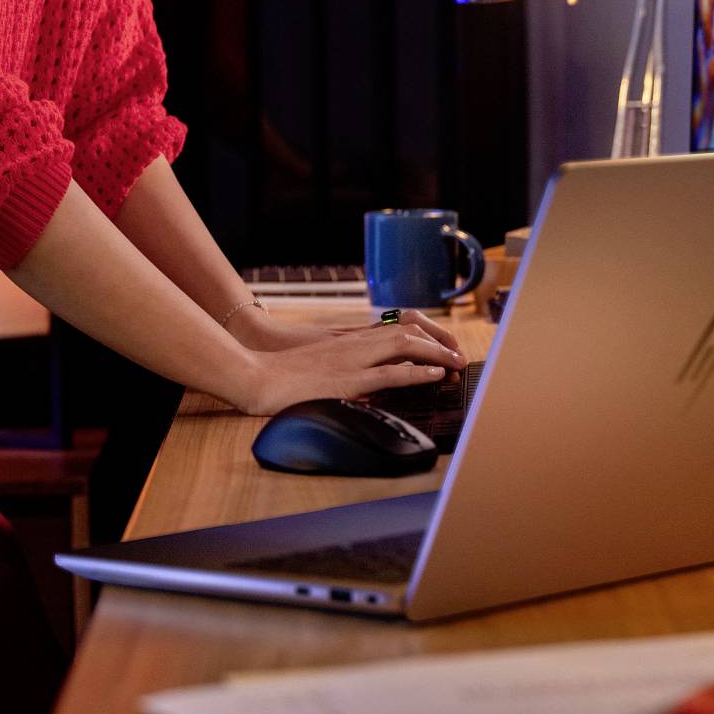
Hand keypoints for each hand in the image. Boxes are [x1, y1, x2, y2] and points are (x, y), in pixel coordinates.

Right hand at [226, 323, 465, 416]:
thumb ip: (342, 368)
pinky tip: (434, 374)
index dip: (424, 336)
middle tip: (458, 356)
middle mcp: (353, 345)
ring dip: (436, 354)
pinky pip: (389, 372)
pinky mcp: (347, 380)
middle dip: (437, 342)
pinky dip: (417, 372)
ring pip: (404, 346)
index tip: (442, 348)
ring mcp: (351, 360)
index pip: (395, 329)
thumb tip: (365, 385)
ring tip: (456, 363)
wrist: (254, 374)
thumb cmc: (279, 374)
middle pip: (407, 332)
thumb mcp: (317, 365)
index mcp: (347, 341)